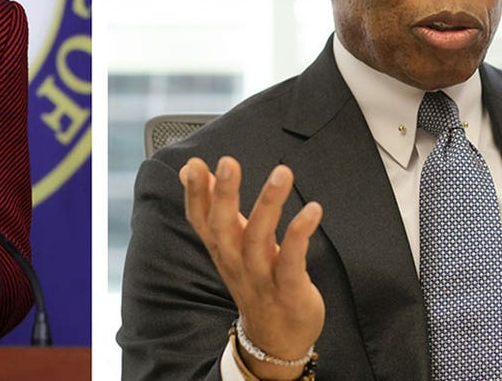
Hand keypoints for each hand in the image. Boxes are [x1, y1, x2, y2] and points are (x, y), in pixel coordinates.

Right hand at [181, 156, 324, 380]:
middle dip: (225, 194)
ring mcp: (261, 277)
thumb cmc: (254, 280)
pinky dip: (299, 235)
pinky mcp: (289, 289)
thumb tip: (189, 169)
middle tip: (228, 162)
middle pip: (224, 226)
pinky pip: (292, 260)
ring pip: (259, 239)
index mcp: (221, 248)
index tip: (195, 165)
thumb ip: (212, 205)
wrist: (274, 340)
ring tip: (281, 172)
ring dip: (268, 204)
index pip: (200, 219)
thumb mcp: (229, 243)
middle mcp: (235, 261)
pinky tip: (312, 211)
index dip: (196, 193)